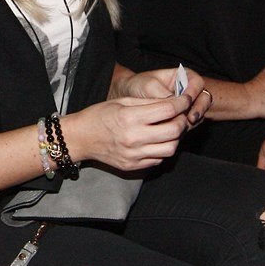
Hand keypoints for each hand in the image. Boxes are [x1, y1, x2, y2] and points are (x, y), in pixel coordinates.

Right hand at [64, 93, 192, 171]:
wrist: (80, 138)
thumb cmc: (99, 115)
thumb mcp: (122, 102)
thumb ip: (148, 102)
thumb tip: (173, 101)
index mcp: (130, 117)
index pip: (168, 109)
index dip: (182, 102)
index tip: (185, 99)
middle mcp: (133, 138)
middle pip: (174, 130)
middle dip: (182, 120)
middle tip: (180, 115)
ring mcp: (134, 155)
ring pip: (171, 148)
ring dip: (175, 138)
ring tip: (169, 129)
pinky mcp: (133, 166)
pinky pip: (159, 159)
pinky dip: (163, 149)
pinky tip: (157, 140)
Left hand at [118, 66, 214, 122]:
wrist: (128, 98)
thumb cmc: (138, 86)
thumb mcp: (148, 86)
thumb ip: (162, 94)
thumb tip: (174, 104)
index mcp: (183, 76)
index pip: (197, 83)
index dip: (193, 92)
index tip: (186, 102)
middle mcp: (188, 90)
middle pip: (204, 99)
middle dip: (199, 109)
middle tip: (191, 118)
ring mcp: (187, 105)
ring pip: (199, 112)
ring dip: (194, 120)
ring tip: (183, 126)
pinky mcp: (182, 118)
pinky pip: (191, 123)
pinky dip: (187, 127)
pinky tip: (178, 132)